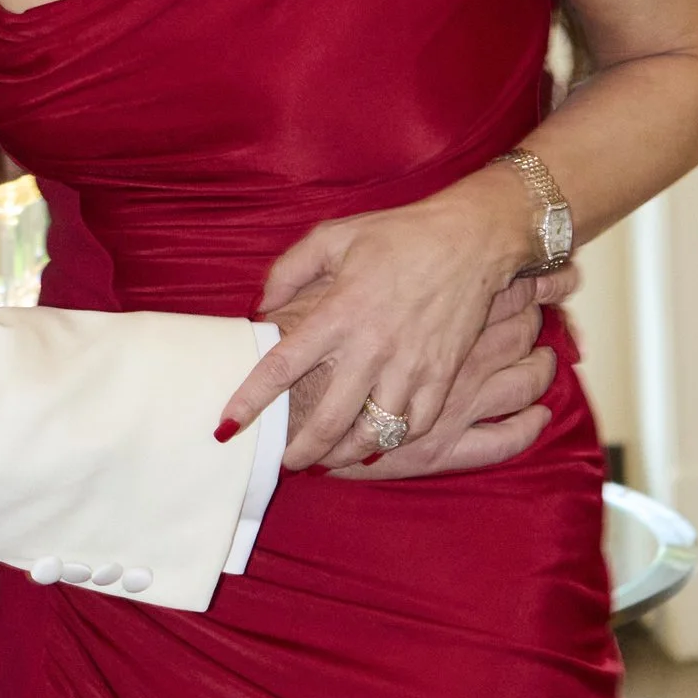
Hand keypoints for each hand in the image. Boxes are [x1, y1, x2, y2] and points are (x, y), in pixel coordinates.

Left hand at [218, 166, 548, 470]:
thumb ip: (288, 270)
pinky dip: (395, 439)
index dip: (250, 400)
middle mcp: (372, 347)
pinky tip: (378, 438)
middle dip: (301, 451)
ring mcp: (410, 365)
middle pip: (328, 420)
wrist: (471, 239)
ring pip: (373, 433)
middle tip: (286, 462)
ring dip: (346, 454)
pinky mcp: (443, 374)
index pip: (281, 366)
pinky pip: (416, 425)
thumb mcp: (333, 236)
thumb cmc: (398, 235)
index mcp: (338, 312)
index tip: (226, 426)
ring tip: (329, 458)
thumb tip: (260, 307)